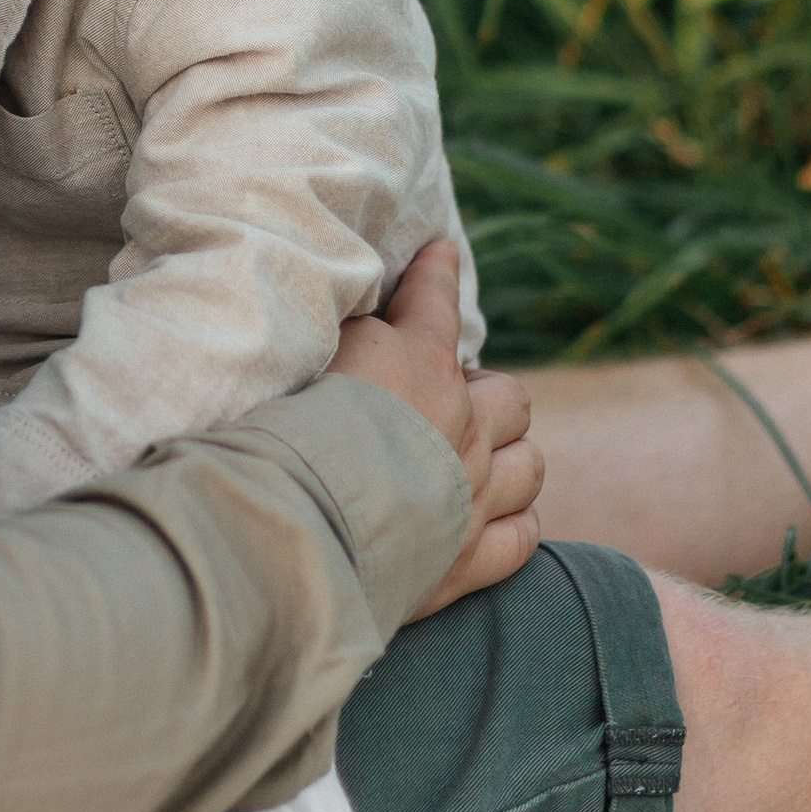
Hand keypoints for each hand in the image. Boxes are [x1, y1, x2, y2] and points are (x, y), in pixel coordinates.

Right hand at [331, 238, 542, 618]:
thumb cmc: (282, 433)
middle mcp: (461, 425)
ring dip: (509, 459)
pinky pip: (524, 535)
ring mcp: (473, 495)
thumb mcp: (305, 355)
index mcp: (417, 364)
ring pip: (528, 466)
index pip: (434, 301)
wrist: (294, 527)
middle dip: (488, 395)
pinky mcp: (469, 560)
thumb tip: (358, 318)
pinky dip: (512, 524)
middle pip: (509, 396)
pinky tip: (490, 521)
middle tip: (452, 403)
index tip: (441, 251)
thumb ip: (343, 336)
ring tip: (480, 462)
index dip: (436, 272)